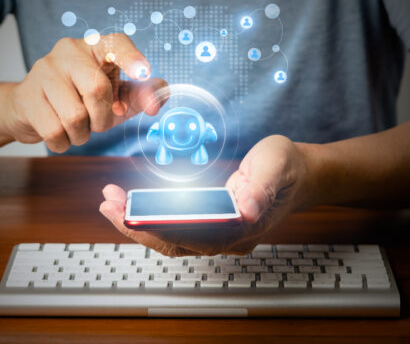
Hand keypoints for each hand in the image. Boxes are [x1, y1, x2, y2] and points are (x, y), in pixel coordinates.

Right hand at [0, 34, 166, 151]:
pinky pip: (54, 131)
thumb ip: (141, 96)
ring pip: (75, 116)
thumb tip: (159, 99)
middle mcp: (68, 51)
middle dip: (103, 119)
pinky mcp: (26, 96)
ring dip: (81, 135)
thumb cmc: (80, 101)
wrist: (30, 110)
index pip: (116, 44)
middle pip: (97, 89)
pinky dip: (62, 143)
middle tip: (97, 123)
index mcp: (94, 46)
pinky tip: (58, 133)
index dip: (131, 58)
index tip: (144, 73)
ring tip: (75, 127)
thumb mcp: (115, 98)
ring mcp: (43, 71)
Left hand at [99, 135, 309, 255]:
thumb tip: (244, 208)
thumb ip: (261, 187)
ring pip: (171, 239)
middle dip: (137, 227)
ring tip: (111, 203)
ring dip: (139, 224)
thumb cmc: (288, 168)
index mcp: (242, 229)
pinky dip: (151, 218)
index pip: (193, 237)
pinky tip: (131, 204)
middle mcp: (227, 239)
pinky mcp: (211, 225)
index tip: (130, 216)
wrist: (301, 175)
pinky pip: (176, 228)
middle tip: (108, 204)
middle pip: (175, 242)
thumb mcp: (277, 166)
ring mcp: (219, 235)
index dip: (158, 229)